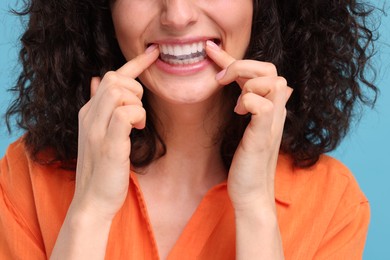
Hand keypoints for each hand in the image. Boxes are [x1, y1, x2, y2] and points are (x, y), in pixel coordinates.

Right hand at [72, 45, 158, 220]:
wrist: (92, 200)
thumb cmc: (102, 168)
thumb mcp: (97, 133)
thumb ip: (98, 107)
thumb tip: (96, 81)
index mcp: (88, 112)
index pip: (111, 77)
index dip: (135, 63)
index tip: (154, 53)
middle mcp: (89, 115)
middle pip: (115, 78)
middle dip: (136, 88)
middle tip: (139, 111)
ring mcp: (96, 128)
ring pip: (120, 91)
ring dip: (137, 104)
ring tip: (138, 124)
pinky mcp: (109, 143)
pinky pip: (125, 113)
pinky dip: (137, 116)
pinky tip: (138, 130)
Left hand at [206, 41, 291, 211]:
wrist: (250, 192)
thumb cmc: (245, 162)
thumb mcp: (246, 128)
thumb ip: (248, 108)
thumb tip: (243, 93)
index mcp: (269, 107)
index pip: (259, 71)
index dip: (233, 57)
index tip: (210, 50)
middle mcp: (275, 111)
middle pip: (272, 69)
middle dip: (243, 66)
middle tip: (222, 81)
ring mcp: (272, 122)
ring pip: (272, 80)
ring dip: (247, 84)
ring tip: (236, 105)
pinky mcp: (264, 135)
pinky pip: (262, 104)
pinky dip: (248, 101)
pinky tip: (239, 112)